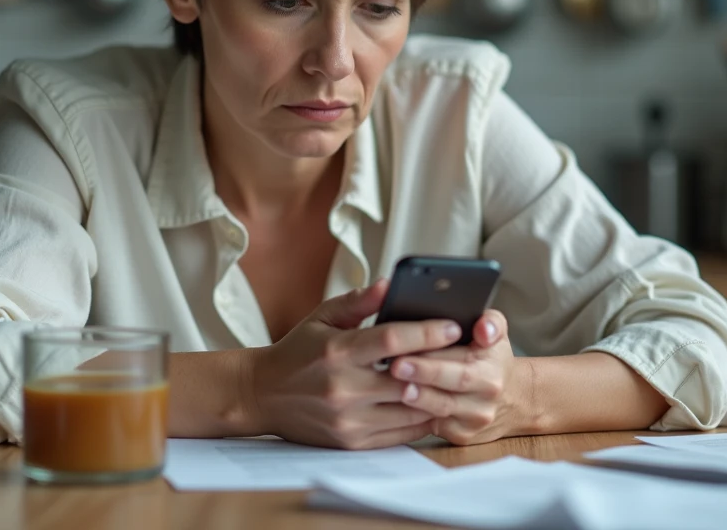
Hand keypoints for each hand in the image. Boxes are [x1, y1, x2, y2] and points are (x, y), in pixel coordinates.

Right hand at [248, 279, 465, 449]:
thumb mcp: (321, 317)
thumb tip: (390, 284)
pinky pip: (400, 434)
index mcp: (337, 351)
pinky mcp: (351, 441)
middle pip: (408, 378)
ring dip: (435, 395)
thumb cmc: (298, 351)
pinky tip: (432, 403)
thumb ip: (358, 302)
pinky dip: (420, 418)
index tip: (453, 326)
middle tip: (464, 354)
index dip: (427, 332)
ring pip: (409, 409)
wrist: (262, 395)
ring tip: (454, 379)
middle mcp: (344, 388)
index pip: (392, 340)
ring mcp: (348, 419)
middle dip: (440, 365)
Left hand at [388, 309, 526, 444]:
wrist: (509, 399)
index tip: (411, 347)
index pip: (464, 358)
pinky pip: (435, 425)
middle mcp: (487, 393)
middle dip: (424, 374)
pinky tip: (397, 405)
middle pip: (454, 383)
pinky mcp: (461, 434)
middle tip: (396, 365)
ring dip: (418, 398)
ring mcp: (475, 417)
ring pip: (443, 407)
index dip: (436, 354)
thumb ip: (491, 322)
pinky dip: (415, 415)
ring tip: (397, 387)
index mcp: (493, 365)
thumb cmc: (492, 359)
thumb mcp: (497, 332)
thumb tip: (484, 329)